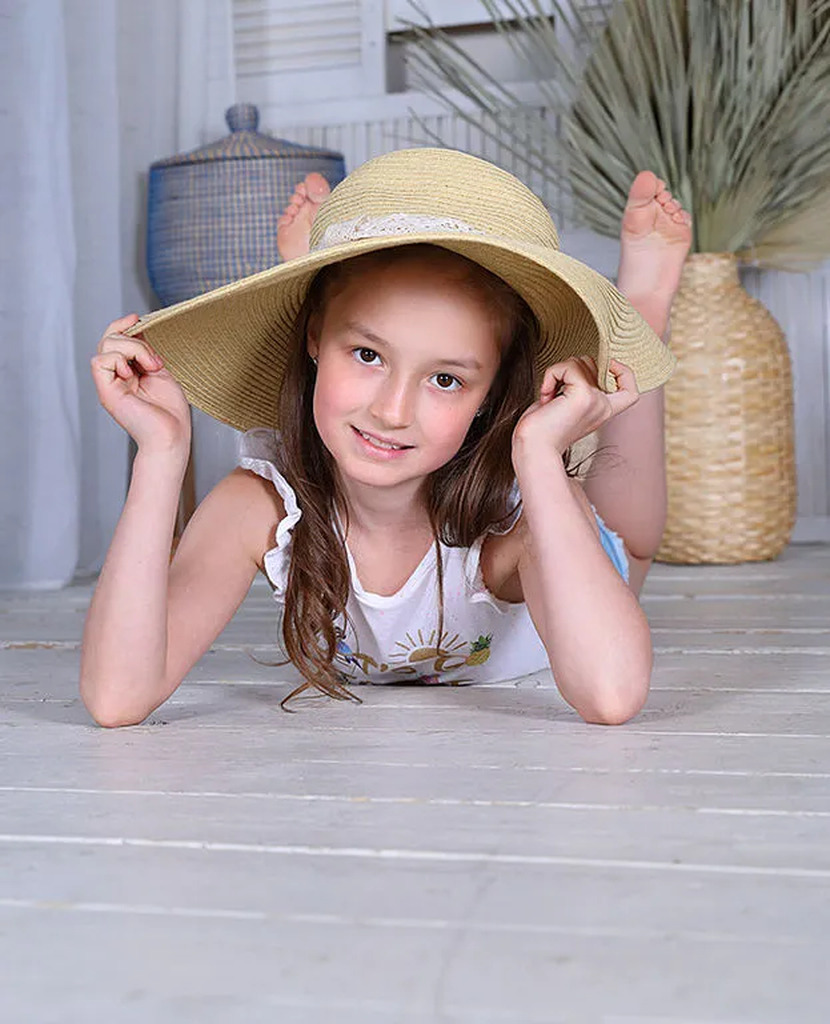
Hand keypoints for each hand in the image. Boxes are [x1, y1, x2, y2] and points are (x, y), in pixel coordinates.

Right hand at [91, 314, 190, 455]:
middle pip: (109, 338)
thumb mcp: (161, 372)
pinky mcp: (107, 392)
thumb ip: (147, 353)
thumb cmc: (171, 413)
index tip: (138, 318)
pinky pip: (100, 362)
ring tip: (150, 367)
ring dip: (132, 349)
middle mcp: (116, 377)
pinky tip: (133, 374)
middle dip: (134, 340)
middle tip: (155, 362)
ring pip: (106, 346)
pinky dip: (118, 360)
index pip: (115, 339)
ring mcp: (110, 384)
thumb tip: (138, 329)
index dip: (124, 325)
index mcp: (128, 372)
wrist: (171, 437)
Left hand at [512, 357, 638, 457]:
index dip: (624, 373)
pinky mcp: (583, 396)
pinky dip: (552, 374)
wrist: (533, 451)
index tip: (606, 369)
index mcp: (601, 411)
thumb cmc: (540, 432)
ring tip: (549, 396)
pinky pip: (568, 366)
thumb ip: (576, 388)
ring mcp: (595, 400)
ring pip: (580, 362)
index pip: (629, 391)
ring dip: (558, 373)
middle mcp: (602, 406)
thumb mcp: (566, 405)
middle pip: (593, 364)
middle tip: (555, 392)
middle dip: (569, 369)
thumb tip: (577, 365)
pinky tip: (546, 395)